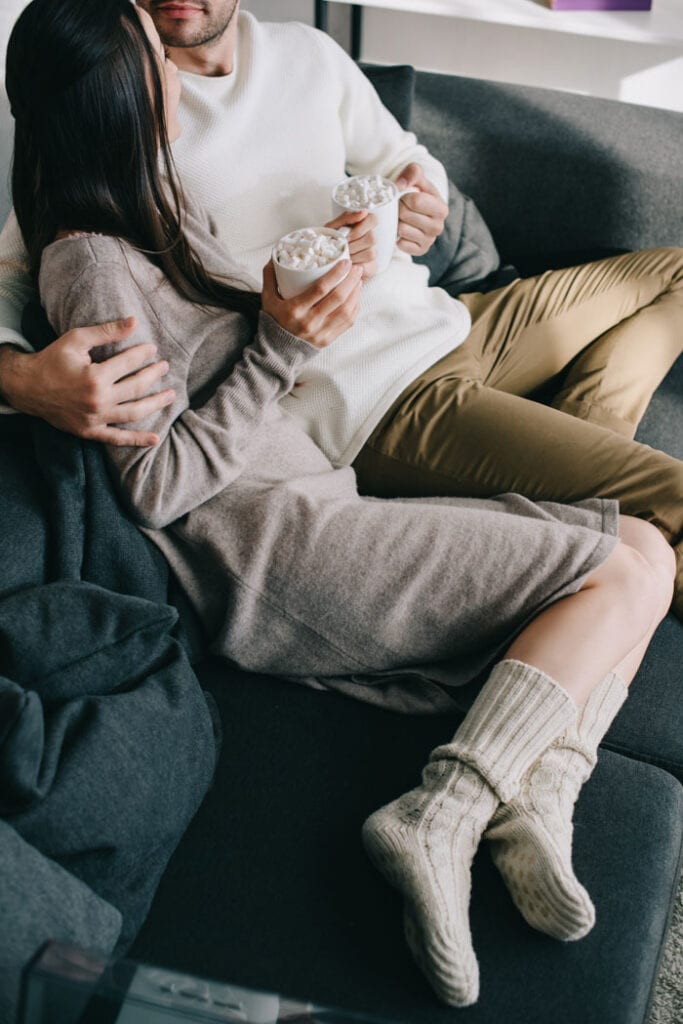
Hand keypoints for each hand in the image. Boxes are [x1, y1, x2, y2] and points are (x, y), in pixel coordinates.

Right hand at [0, 318, 174, 445]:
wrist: (28, 387)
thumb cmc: (52, 360)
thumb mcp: (77, 340)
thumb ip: (107, 331)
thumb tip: (134, 322)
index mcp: (95, 377)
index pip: (128, 364)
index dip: (143, 354)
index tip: (153, 349)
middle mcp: (98, 400)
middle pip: (136, 387)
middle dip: (153, 375)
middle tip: (165, 367)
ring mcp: (95, 419)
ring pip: (133, 413)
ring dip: (155, 404)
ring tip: (171, 395)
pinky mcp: (90, 432)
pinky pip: (117, 439)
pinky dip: (137, 440)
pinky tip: (155, 439)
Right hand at [262, 258, 362, 348]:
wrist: (277, 350)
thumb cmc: (274, 321)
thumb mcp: (268, 298)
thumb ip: (270, 276)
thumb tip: (275, 254)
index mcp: (295, 310)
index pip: (320, 289)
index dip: (336, 274)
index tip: (345, 262)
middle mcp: (309, 322)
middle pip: (338, 299)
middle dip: (351, 280)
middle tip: (357, 268)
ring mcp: (321, 333)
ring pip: (346, 311)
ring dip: (356, 293)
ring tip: (358, 280)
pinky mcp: (329, 339)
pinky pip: (348, 322)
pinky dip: (355, 307)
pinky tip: (356, 296)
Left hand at [326, 209, 378, 279]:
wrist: (322, 261)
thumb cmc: (329, 242)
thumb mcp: (332, 227)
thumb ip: (347, 218)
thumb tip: (363, 212)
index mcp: (362, 224)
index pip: (373, 220)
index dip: (362, 227)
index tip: (347, 235)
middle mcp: (369, 237)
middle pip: (372, 238)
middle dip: (353, 244)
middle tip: (341, 248)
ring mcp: (371, 253)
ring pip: (370, 253)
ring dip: (353, 256)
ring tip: (341, 257)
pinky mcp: (370, 267)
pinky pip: (367, 267)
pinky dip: (354, 267)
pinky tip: (346, 266)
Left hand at [395, 163, 448, 255]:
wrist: (415, 209)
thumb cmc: (416, 191)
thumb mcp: (416, 175)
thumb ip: (412, 172)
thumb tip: (399, 186)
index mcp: (441, 208)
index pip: (415, 201)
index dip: (404, 196)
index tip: (405, 196)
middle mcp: (438, 227)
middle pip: (405, 215)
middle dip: (399, 208)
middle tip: (401, 207)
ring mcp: (429, 241)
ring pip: (402, 229)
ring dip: (396, 222)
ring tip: (401, 218)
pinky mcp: (420, 251)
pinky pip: (401, 244)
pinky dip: (397, 236)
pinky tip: (402, 230)